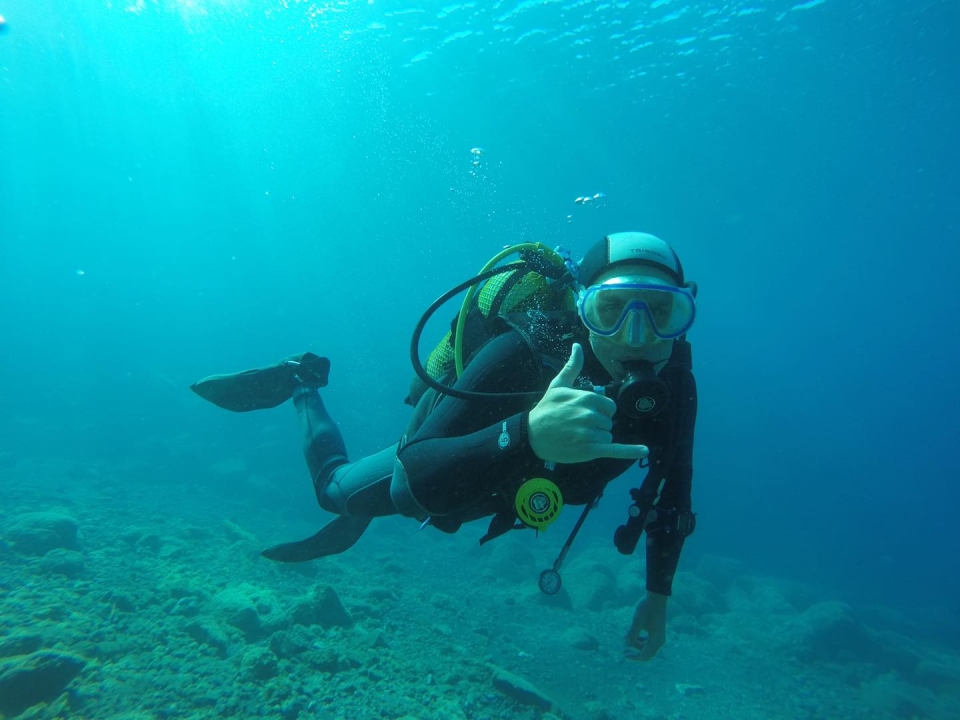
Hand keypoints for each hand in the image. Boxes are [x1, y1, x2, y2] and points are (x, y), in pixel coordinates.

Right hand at [528, 343, 649, 464]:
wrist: (531, 434)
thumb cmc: (546, 409)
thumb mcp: (558, 385)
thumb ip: (572, 367)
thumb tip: (578, 346)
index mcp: (587, 398)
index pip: (610, 407)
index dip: (600, 412)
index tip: (584, 414)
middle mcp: (590, 415)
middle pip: (609, 422)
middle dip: (597, 425)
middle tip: (577, 426)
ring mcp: (590, 433)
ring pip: (608, 436)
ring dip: (597, 439)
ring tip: (577, 437)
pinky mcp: (590, 450)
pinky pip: (614, 449)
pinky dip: (630, 451)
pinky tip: (643, 451)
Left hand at [624, 592, 667, 661]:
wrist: (656, 598)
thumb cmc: (647, 608)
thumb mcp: (637, 621)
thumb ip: (632, 633)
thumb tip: (626, 644)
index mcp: (656, 640)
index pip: (645, 655)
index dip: (634, 657)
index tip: (624, 655)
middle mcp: (660, 641)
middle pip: (647, 653)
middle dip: (635, 653)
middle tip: (624, 651)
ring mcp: (659, 636)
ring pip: (647, 647)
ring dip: (637, 646)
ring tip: (626, 640)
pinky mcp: (657, 632)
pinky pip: (649, 641)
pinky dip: (641, 641)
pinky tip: (633, 636)